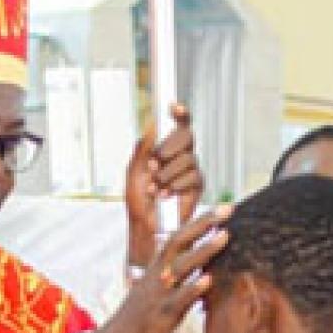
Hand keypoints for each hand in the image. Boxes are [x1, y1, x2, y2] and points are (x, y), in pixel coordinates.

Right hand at [92, 207, 227, 332]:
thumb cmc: (139, 321)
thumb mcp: (158, 294)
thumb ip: (179, 281)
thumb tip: (202, 272)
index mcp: (157, 269)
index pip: (179, 237)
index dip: (200, 222)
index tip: (222, 209)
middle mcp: (157, 276)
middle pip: (179, 241)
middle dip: (203, 224)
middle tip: (227, 209)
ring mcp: (158, 294)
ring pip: (181, 266)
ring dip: (203, 250)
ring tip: (224, 236)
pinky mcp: (160, 315)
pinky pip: (178, 300)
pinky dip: (192, 288)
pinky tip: (208, 280)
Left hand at [125, 104, 204, 268]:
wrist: (144, 226)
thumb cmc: (138, 200)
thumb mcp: (134, 170)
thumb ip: (143, 148)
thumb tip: (152, 123)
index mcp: (167, 150)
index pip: (180, 126)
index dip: (181, 114)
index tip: (174, 106)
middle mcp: (182, 157)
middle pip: (187, 137)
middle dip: (168, 148)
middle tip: (153, 163)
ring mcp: (192, 171)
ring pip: (188, 159)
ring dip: (166, 174)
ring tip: (153, 188)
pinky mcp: (198, 187)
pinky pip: (193, 177)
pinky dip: (175, 186)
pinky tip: (163, 195)